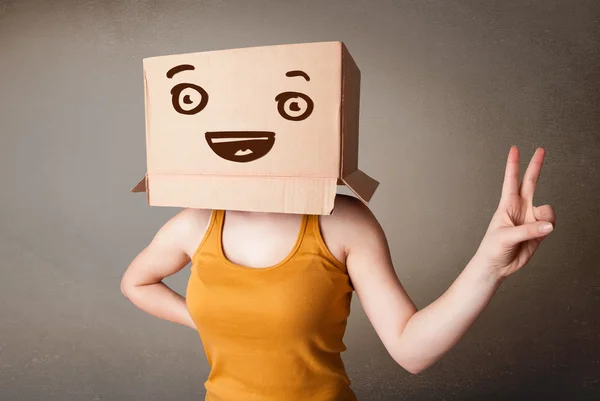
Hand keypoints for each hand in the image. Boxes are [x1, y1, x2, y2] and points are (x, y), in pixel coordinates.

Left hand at [475, 146, 555, 278]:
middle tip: (541, 149)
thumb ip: (528, 231)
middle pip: (530, 182)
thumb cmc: (493, 248)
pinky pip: (551, 223)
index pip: (510, 180)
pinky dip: (549, 227)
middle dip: (535, 166)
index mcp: (507, 205)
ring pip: (547, 208)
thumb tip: (548, 226)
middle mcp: (520, 208)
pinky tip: (543, 232)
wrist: (497, 265)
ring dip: (546, 217)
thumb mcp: (506, 237)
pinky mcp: (539, 231)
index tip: (514, 149)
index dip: (513, 165)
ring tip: (538, 229)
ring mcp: (530, 218)